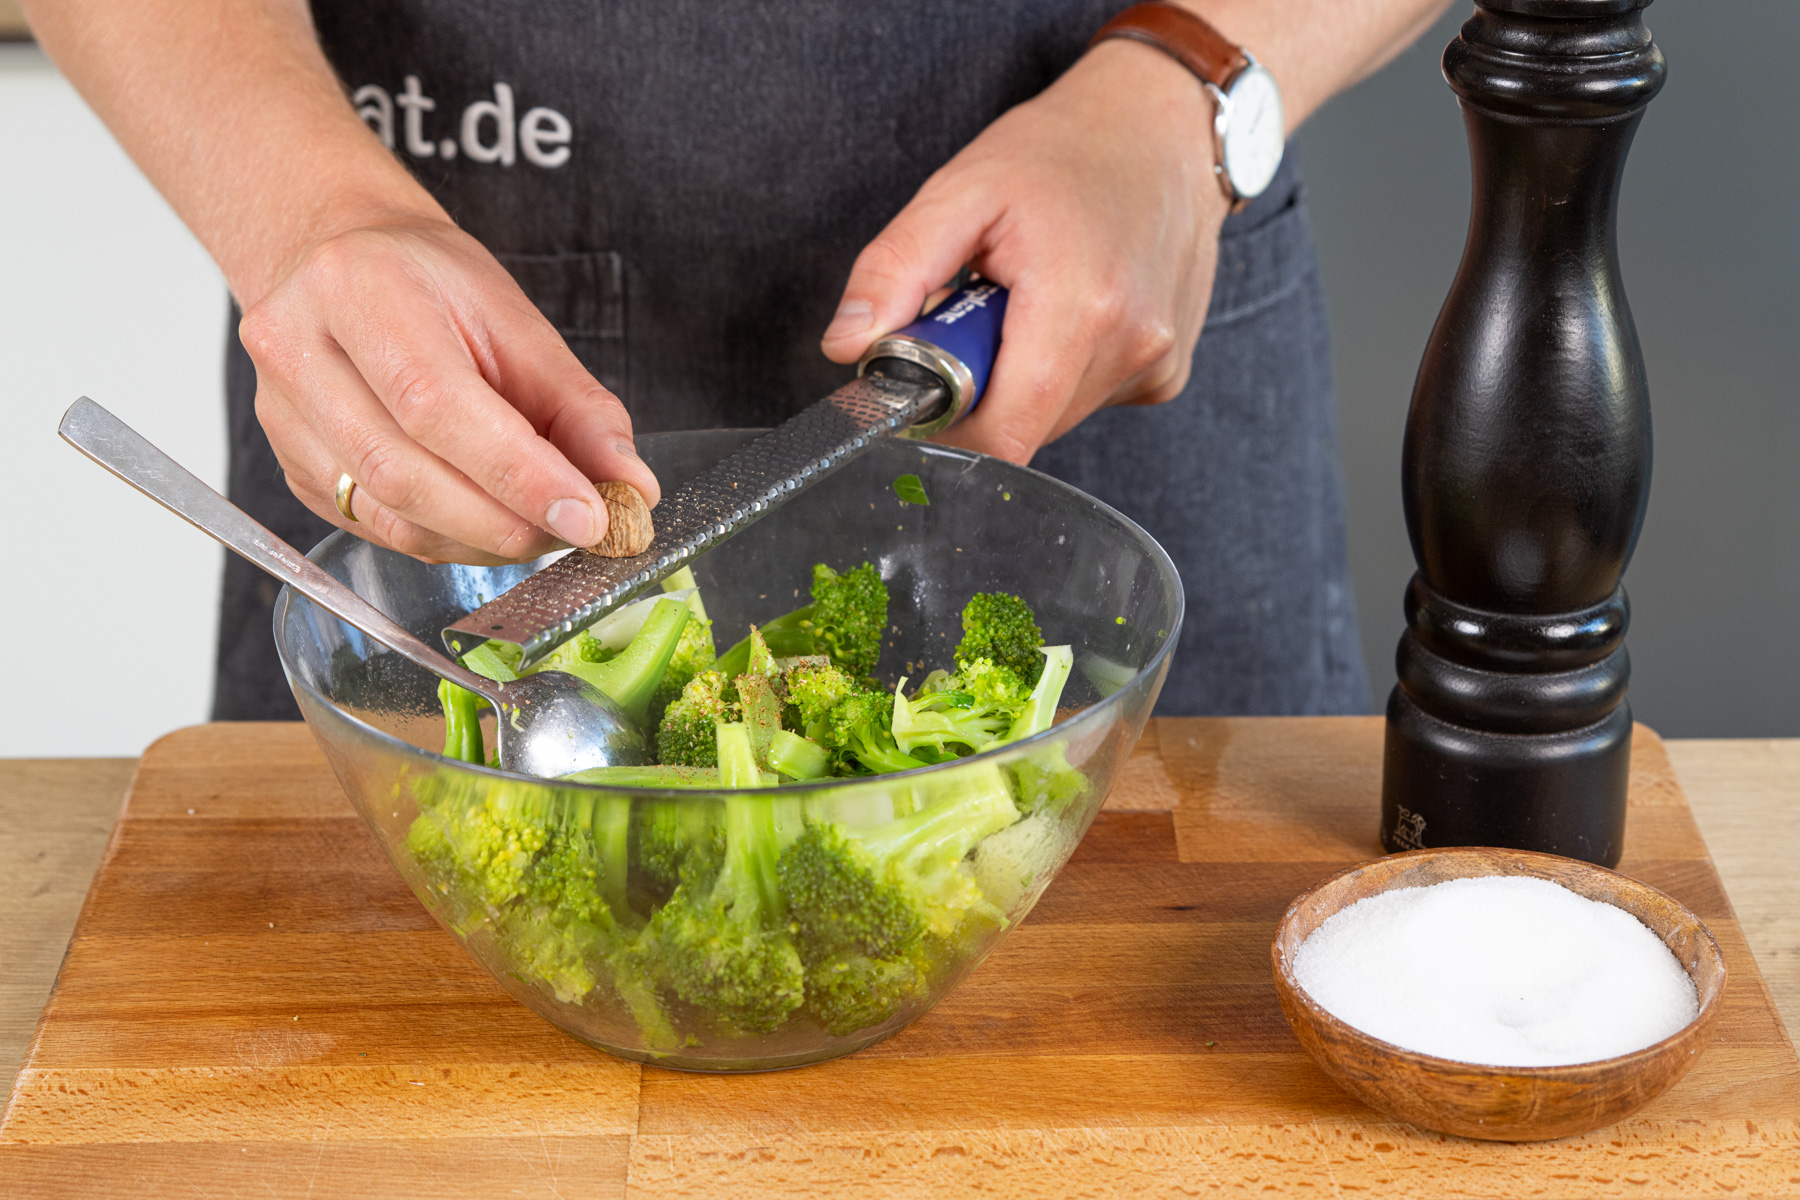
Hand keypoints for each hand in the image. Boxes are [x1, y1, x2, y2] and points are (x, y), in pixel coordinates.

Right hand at [239, 219, 659, 564]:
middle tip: (573, 531)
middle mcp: (298, 350)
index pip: (437, 405)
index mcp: (357, 288)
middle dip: (505, 520)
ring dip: (481, 541)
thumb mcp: (516, 321)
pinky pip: (376, 529)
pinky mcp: (291, 466)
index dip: (518, 473)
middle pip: (405, 474)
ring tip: (539, 527)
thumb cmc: (433, 286)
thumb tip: (631, 488)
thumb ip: (578, 407)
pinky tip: (488, 522)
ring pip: (388, 516)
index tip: (589, 515)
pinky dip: (447, 541)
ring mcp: (282, 415)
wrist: (345, 266)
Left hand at [820, 39, 1231, 463]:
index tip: (923, 386)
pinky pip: (1087, 402)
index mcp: (1081, 307)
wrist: (1162, 127)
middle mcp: (1131, 347)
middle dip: (979, 391)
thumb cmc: (1061, 152)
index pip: (999, 436)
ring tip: (1025, 303)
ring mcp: (1156, 367)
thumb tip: (847, 346)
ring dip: (1020, 380)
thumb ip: (894, 271)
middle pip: (1021, 431)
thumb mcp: (960, 190)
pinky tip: (1069, 311)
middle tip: (974, 316)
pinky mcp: (1165, 377)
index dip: (945, 428)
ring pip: (1051, 420)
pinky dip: (1061, 372)